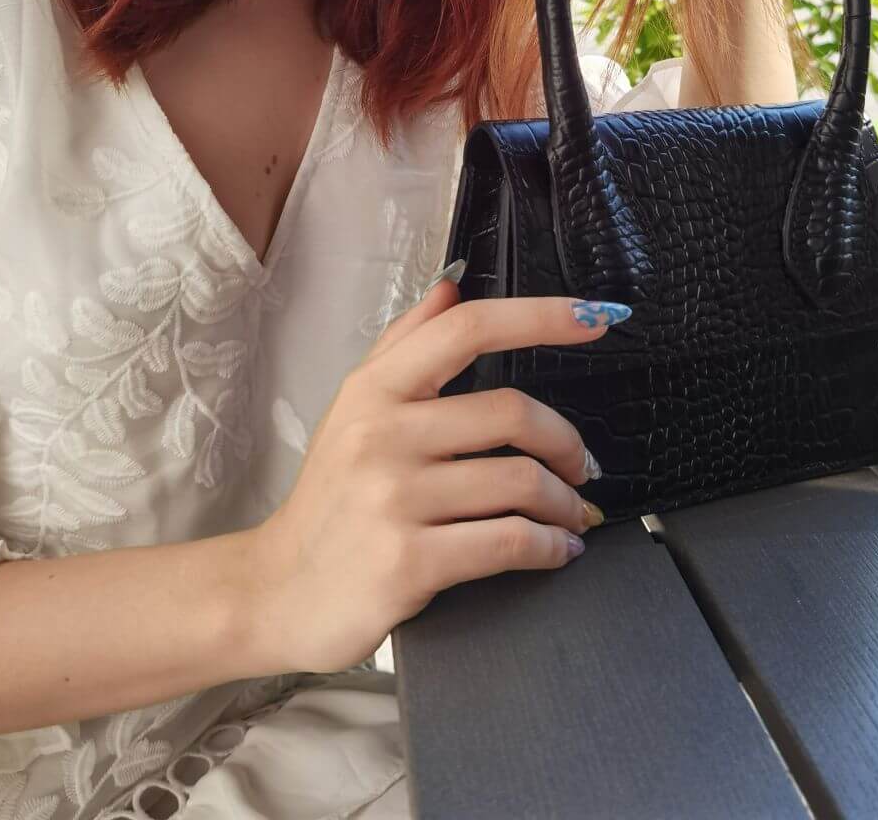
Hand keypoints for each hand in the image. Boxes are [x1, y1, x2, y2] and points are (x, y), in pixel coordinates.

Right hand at [241, 274, 616, 675]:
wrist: (279, 591)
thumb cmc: (329, 498)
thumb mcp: (354, 408)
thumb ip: (406, 342)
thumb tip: (452, 286)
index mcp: (376, 389)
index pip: (467, 328)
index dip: (541, 317)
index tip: (597, 317)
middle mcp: (383, 434)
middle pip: (512, 412)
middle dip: (567, 443)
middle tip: (582, 466)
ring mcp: (395, 499)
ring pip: (520, 482)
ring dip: (566, 502)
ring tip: (573, 513)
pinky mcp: (409, 563)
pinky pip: (509, 542)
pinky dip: (551, 545)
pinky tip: (559, 548)